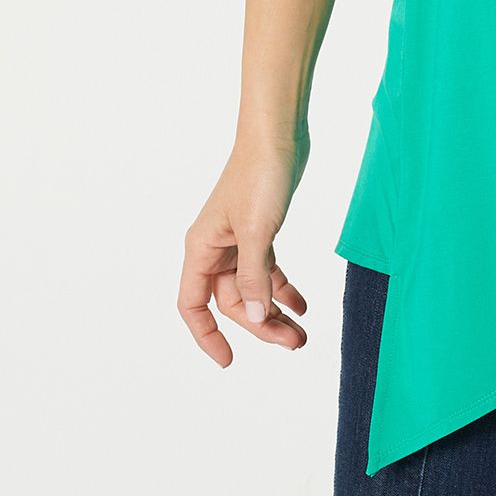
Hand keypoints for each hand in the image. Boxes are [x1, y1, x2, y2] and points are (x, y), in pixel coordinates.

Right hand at [180, 129, 311, 364]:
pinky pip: (267, 271)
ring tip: (302, 334)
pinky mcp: (260, 232)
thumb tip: (256, 320)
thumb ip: (255, 277)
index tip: (229, 360)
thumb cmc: (260, 174)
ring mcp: (238, 241)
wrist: (279, 135)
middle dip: (261, 326)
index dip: (207, 335)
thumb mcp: (258, 230)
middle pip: (232, 302)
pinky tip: (302, 304)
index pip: (193, 304)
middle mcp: (215, 248)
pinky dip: (282, 289)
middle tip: (294, 343)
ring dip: (274, 312)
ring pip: (252, 290)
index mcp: (202, 248)